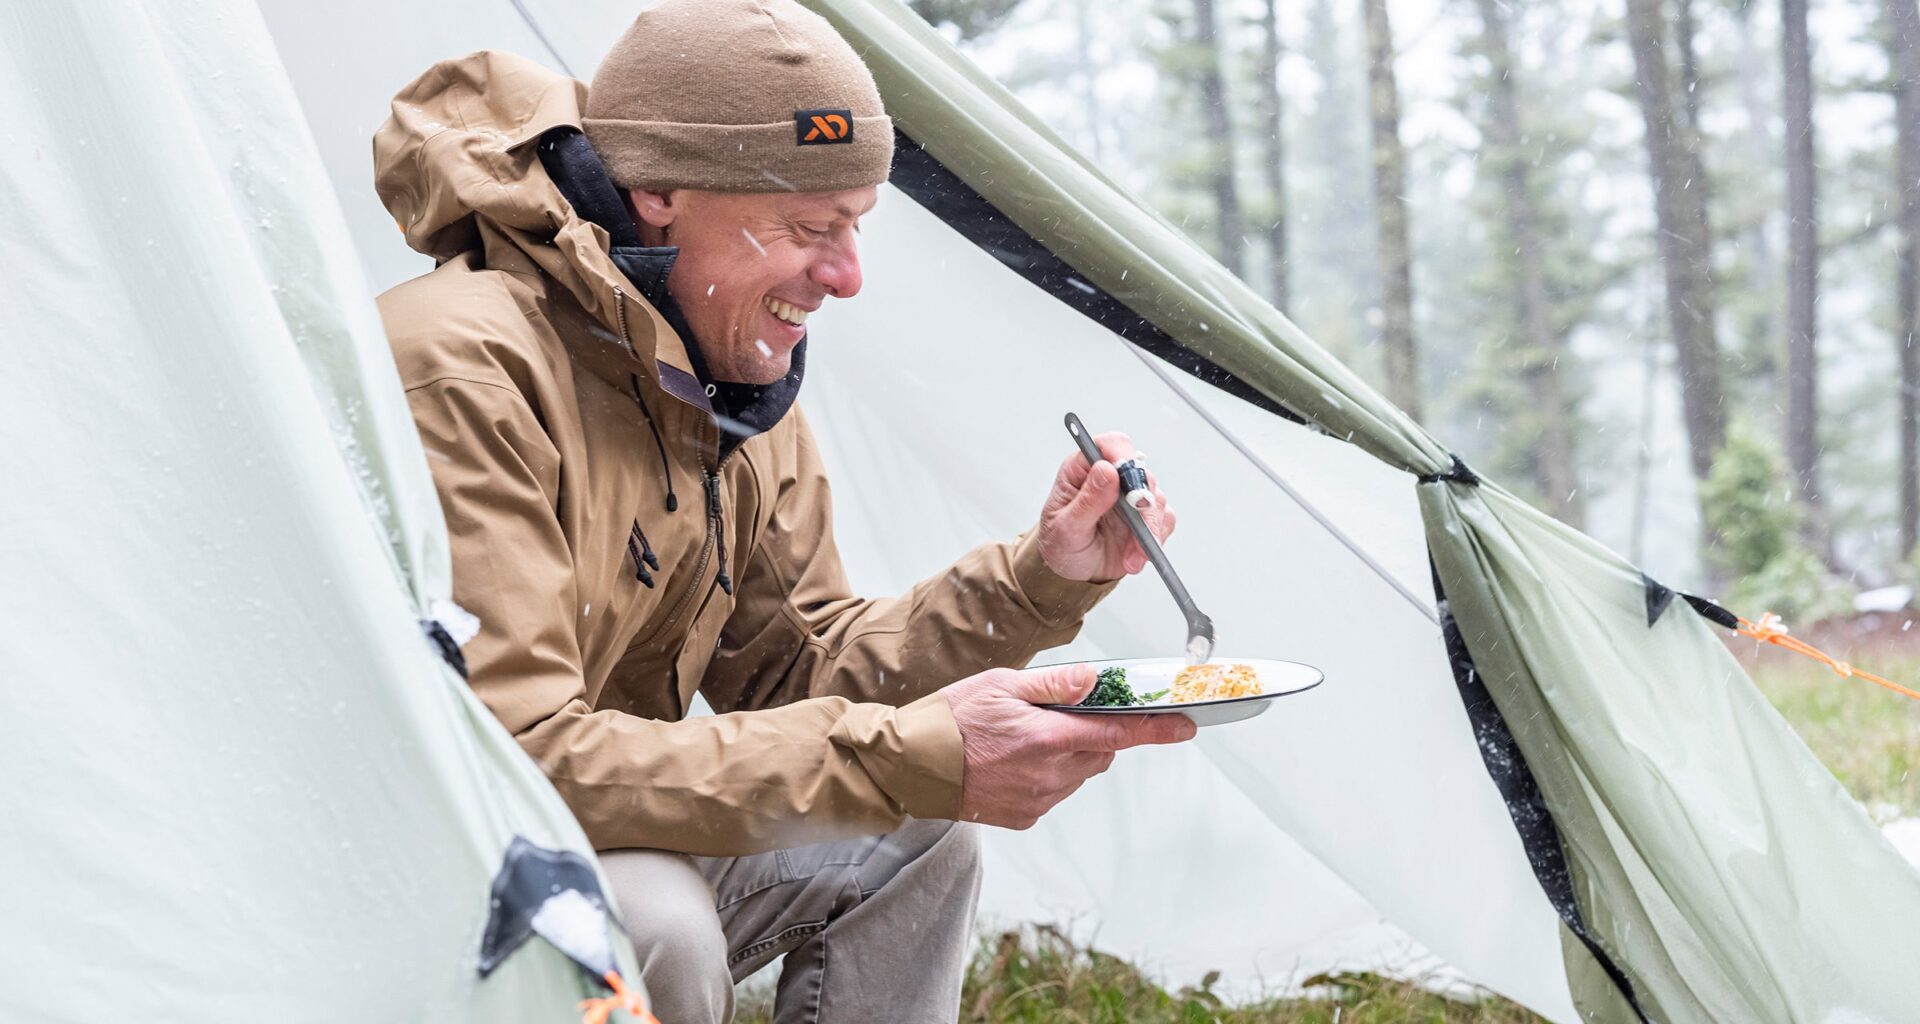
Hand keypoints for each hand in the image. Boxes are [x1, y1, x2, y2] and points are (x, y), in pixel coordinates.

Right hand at [945, 663, 1195, 828]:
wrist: (911, 766)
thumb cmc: (950, 719)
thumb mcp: (1000, 685)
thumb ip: (1053, 685)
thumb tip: (1095, 680)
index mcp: (1046, 739)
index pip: (1117, 733)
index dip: (1156, 730)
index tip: (1185, 726)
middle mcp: (1048, 775)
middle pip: (1101, 753)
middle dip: (1096, 733)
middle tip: (1062, 716)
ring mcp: (1038, 800)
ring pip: (1080, 773)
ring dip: (1070, 755)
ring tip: (1027, 739)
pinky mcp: (1025, 817)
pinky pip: (1055, 792)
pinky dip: (1049, 775)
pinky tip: (1015, 762)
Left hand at [1035, 431, 1176, 581]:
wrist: (1073, 572)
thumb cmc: (1060, 546)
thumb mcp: (1065, 528)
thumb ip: (1087, 501)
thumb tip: (1107, 470)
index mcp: (1082, 471)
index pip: (1107, 446)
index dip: (1121, 454)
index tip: (1125, 477)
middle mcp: (1110, 479)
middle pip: (1139, 471)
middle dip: (1141, 500)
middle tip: (1138, 525)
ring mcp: (1130, 497)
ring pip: (1155, 497)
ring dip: (1147, 529)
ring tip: (1130, 556)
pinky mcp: (1146, 516)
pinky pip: (1164, 520)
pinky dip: (1154, 540)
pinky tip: (1135, 557)